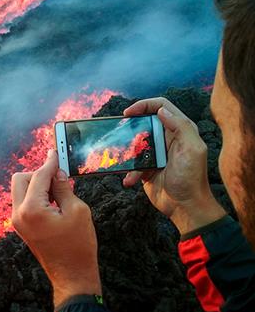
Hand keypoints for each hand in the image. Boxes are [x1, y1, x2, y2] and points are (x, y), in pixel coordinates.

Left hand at [11, 149, 101, 307]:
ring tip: (59, 193)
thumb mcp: (78, 211)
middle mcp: (19, 214)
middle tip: (58, 177)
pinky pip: (23, 202)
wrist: (72, 276)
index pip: (39, 176)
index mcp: (32, 209)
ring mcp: (17, 221)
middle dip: (38, 173)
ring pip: (20, 189)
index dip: (50, 162)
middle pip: (21, 178)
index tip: (55, 152)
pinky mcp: (21, 227)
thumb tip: (57, 173)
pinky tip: (54, 202)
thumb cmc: (78, 246)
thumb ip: (64, 188)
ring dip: (37, 184)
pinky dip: (36, 196)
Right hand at [123, 97, 225, 234]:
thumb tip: (161, 110)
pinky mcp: (145, 166)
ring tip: (123, 158)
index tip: (128, 113)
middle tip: (120, 130)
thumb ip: (181, 126)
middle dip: (131, 126)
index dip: (144, 105)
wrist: (184, 206)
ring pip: (134, 141)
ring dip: (126, 150)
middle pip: (144, 121)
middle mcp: (167, 138)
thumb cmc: (191, 178)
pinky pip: (131, 162)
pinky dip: (128, 171)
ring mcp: (155, 152)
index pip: (161, 106)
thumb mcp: (192, 149)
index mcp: (180, 129)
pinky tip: (130, 179)